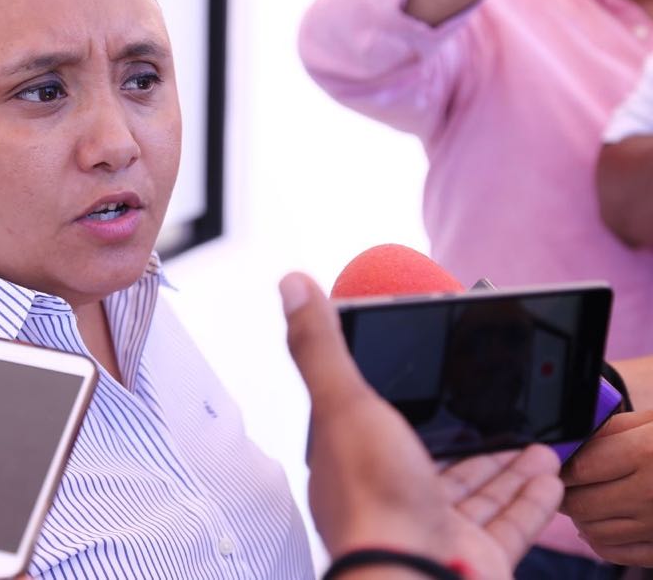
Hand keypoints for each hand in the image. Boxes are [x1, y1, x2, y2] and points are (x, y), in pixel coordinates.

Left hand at [279, 272, 563, 578]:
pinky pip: (507, 522)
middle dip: (467, 432)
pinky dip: (528, 499)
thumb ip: (321, 346)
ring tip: (531, 439)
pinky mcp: (471, 554)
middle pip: (433, 455)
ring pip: (472, 489)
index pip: (375, 416)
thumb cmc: (373, 501)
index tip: (424, 370)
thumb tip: (291, 286)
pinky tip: (547, 477)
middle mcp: (389, 493)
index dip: (399, 391)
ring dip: (502, 462)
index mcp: (352, 458)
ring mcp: (432, 527)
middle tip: (495, 407)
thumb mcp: (344, 402)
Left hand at [562, 409, 652, 564]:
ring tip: (584, 498)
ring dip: (579, 516)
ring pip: (591, 531)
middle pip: (579, 504)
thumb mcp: (651, 422)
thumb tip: (569, 442)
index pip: (578, 469)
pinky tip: (602, 520)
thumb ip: (608, 430)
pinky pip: (614, 552)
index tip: (553, 461)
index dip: (558, 466)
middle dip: (564, 492)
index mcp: (646, 453)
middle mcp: (651, 493)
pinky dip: (598, 539)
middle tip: (563, 481)